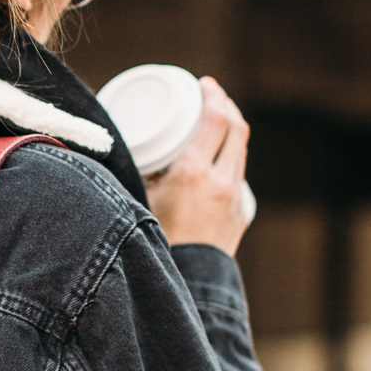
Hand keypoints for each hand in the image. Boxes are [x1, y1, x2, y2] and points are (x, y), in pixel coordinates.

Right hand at [145, 77, 251, 254]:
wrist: (183, 285)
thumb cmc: (153, 243)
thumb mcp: (138, 199)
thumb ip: (139, 171)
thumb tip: (130, 147)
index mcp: (193, 174)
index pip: (216, 120)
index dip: (213, 96)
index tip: (205, 84)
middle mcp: (220, 182)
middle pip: (237, 128)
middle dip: (226, 106)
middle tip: (212, 95)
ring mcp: (234, 199)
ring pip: (241, 151)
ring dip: (232, 129)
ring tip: (215, 120)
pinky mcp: (239, 214)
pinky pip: (239, 174)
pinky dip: (231, 156)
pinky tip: (218, 157)